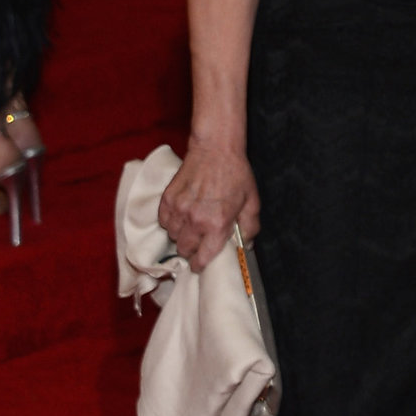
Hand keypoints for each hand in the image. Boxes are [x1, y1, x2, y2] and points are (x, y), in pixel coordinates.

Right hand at [158, 142, 259, 273]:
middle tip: (198, 242)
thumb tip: (245, 246)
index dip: (200, 265)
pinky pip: (163, 222)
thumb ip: (250, 227)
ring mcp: (179, 209)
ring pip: (173, 236)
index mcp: (217, 224)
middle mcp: (195, 220)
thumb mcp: (252, 202)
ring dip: (181, 235)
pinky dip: (171, 222)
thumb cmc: (236, 175)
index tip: (200, 265)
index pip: (202, 258)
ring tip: (191, 227)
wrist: (215, 150)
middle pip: (184, 249)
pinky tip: (181, 216)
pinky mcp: (167, 199)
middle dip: (191, 250)